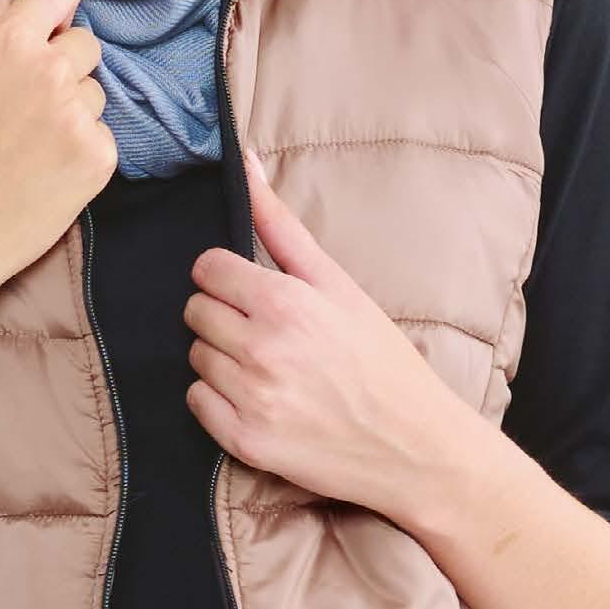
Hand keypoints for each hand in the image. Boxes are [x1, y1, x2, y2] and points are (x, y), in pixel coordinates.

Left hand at [183, 147, 465, 507]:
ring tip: (270, 370)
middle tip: (266, 335)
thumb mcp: (339, 285)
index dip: (226, 280)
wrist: (414, 445)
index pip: (206, 269)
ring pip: (195, 358)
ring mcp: (251, 397)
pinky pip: (197, 403)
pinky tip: (259, 401)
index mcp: (284, 302)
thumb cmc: (380, 359)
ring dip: (222, 360)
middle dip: (223, 318)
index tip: (251, 294)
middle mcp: (261, 348)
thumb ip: (282, 226)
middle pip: (195, 312)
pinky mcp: (244, 441)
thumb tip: (243, 162)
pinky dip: (218, 401)